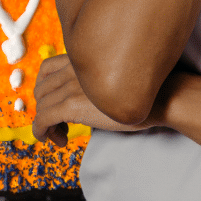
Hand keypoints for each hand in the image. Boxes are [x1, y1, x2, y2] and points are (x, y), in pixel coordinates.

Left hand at [32, 54, 156, 147]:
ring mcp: (71, 85)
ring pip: (41, 105)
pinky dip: (42, 132)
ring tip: (62, 136)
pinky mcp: (71, 105)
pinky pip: (42, 119)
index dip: (45, 89)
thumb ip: (97, 81)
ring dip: (46, 124)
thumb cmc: (144, 90)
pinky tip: (59, 141)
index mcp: (82, 59)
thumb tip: (90, 98)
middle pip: (41, 89)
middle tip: (61, 125)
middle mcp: (73, 68)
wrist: (159, 97)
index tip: (56, 106)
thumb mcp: (115, 77)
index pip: (46, 68)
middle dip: (45, 108)